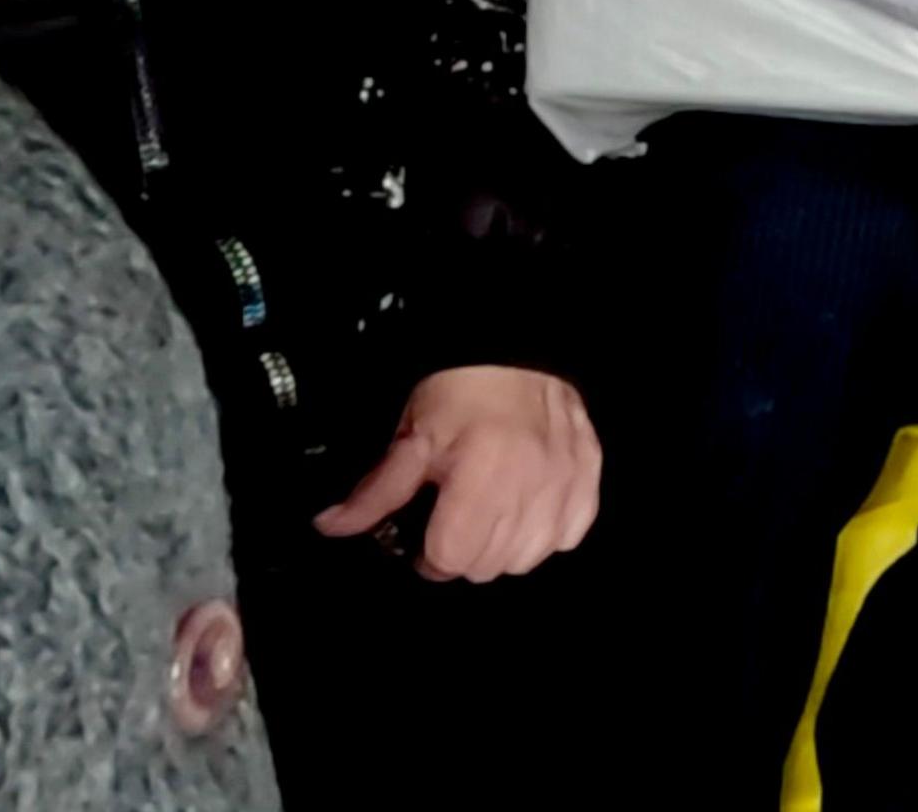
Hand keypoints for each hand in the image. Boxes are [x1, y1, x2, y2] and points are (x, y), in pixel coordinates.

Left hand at [310, 366, 601, 582]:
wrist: (517, 351)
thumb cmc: (461, 391)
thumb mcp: (411, 438)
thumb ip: (376, 492)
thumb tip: (330, 526)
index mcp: (480, 477)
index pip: (450, 558)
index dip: (428, 554)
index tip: (425, 537)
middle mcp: (528, 487)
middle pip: (486, 566)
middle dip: (462, 552)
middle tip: (455, 519)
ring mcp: (564, 488)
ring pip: (525, 560)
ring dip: (502, 549)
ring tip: (489, 514)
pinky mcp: (587, 484)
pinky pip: (565, 538)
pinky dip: (543, 534)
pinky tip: (525, 508)